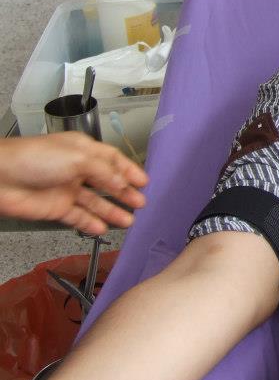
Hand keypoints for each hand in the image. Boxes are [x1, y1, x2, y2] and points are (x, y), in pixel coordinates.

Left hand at [0, 133, 148, 234]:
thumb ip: (105, 172)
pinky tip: (103, 229)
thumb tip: (123, 184)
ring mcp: (66, 190)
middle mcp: (77, 169)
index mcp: (83, 150)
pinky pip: (78, 218)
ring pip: (95, 203)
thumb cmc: (34, 158)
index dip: (129, 170)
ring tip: (129, 220)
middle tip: (141, 203)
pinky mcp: (55, 208)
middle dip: (125, 193)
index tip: (144, 182)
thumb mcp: (78, 157)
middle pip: (107, 182)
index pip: (113, 159)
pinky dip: (91, 224)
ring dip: (112, 211)